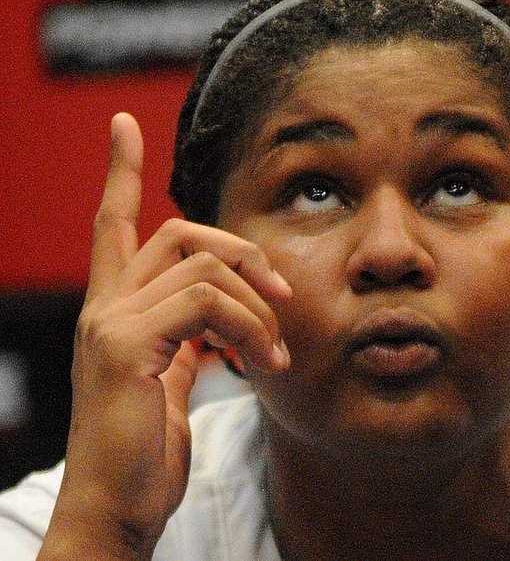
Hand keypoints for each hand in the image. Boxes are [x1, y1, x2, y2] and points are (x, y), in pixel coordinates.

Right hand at [40, 114, 290, 559]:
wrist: (119, 508)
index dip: (121, 172)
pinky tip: (259, 364)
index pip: (114, 223)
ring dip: (258, 305)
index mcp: (117, 308)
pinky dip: (248, 327)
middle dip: (243, 252)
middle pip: (181, 232)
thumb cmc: (147, 448)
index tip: (124, 124)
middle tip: (283, 298)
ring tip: (273, 352)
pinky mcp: (122, 342)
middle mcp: (105, 304)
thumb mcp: (174, 379)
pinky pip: (208, 302)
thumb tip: (229, 310)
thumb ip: (191, 336)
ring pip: (205, 265)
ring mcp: (109, 320)